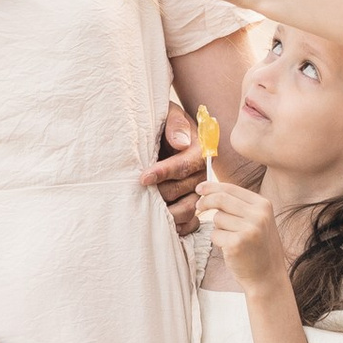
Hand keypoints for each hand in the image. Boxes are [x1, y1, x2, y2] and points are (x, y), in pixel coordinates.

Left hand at [140, 103, 205, 233]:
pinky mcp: (193, 204)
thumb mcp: (167, 114)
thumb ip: (174, 125)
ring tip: (149, 212)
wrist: (160, 131)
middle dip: (161, 193)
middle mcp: (202, 172)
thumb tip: (180, 143)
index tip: (143, 178)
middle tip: (139, 195)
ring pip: (190, 208)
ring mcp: (199, 191)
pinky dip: (181, 227)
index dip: (163, 172)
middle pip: (185, 190)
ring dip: (169, 213)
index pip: (184, 165)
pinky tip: (165, 226)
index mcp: (199, 150)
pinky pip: (193, 222)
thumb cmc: (162, 122)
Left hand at [198, 171, 288, 291]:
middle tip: (199, 206)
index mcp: (263, 205)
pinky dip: (218, 241)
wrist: (268, 278)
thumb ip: (240, 206)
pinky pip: (215, 235)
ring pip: (217, 218)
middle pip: (221, 198)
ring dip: (218, 229)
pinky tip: (231, 250)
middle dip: (205, 201)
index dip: (212, 187)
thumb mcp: (258, 221)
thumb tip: (211, 190)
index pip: (231, 188)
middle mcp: (258, 215)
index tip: (200, 188)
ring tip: (232, 240)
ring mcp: (249, 229)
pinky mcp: (237, 243)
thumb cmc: (259, 249)